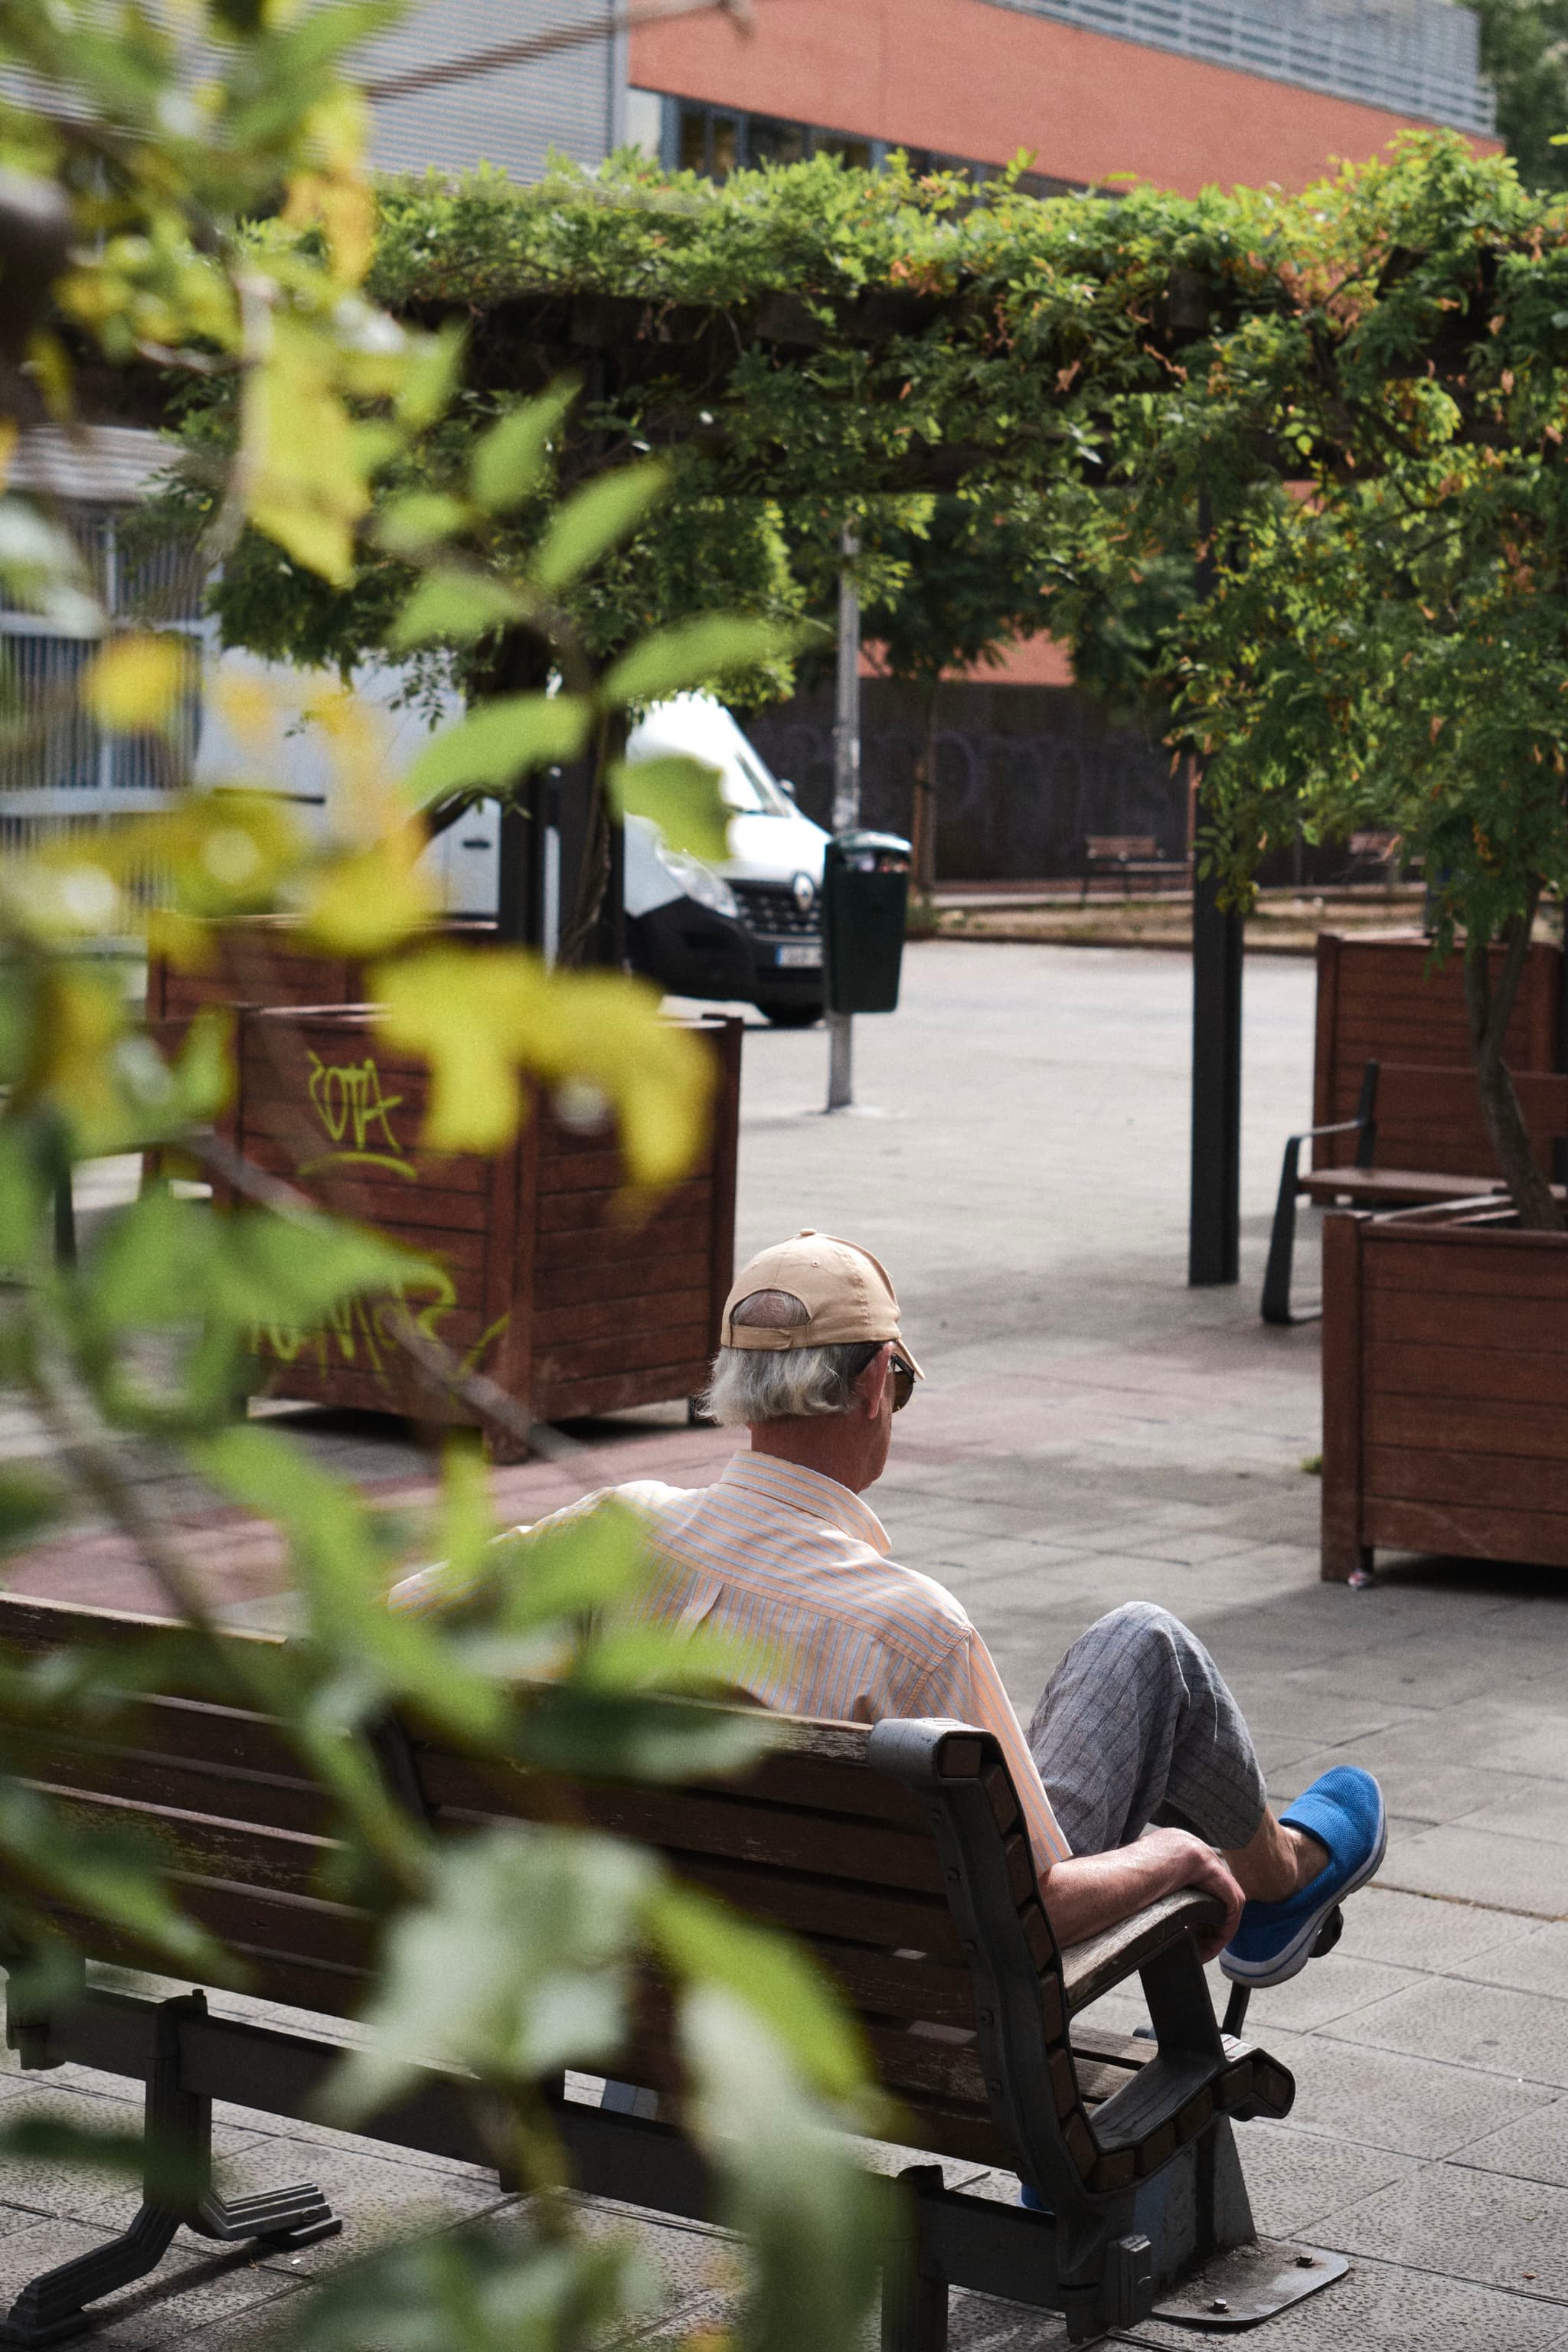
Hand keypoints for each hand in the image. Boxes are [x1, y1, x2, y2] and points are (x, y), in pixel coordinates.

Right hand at [1040, 1828, 1245, 1953]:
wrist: (1108, 1882)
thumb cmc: (1112, 1891)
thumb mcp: (1141, 1887)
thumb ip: (1158, 1891)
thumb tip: (1163, 1914)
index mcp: (1169, 1847)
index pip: (1200, 1881)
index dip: (1200, 1913)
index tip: (1192, 1937)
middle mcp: (1185, 1841)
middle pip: (1216, 1888)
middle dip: (1212, 1920)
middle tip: (1201, 1946)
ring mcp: (1195, 1847)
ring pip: (1226, 1896)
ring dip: (1219, 1928)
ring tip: (1205, 1951)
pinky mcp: (1203, 1862)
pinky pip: (1231, 1899)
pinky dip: (1225, 1927)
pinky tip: (1210, 1946)